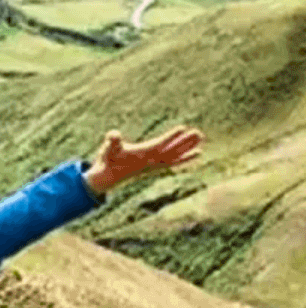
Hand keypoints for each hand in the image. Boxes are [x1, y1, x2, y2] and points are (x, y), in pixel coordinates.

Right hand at [87, 124, 204, 194]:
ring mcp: (154, 165)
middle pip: (173, 152)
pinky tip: (192, 154)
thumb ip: (112, 142)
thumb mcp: (107, 149)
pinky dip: (183, 158)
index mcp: (143, 156)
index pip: (160, 145)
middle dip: (185, 143)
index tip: (183, 129)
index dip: (171, 137)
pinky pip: (173, 162)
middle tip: (199, 134)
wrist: (108, 178)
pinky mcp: (154, 167)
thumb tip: (114, 135)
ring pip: (175, 156)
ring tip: (200, 140)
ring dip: (188, 148)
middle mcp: (152, 162)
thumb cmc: (108, 160)